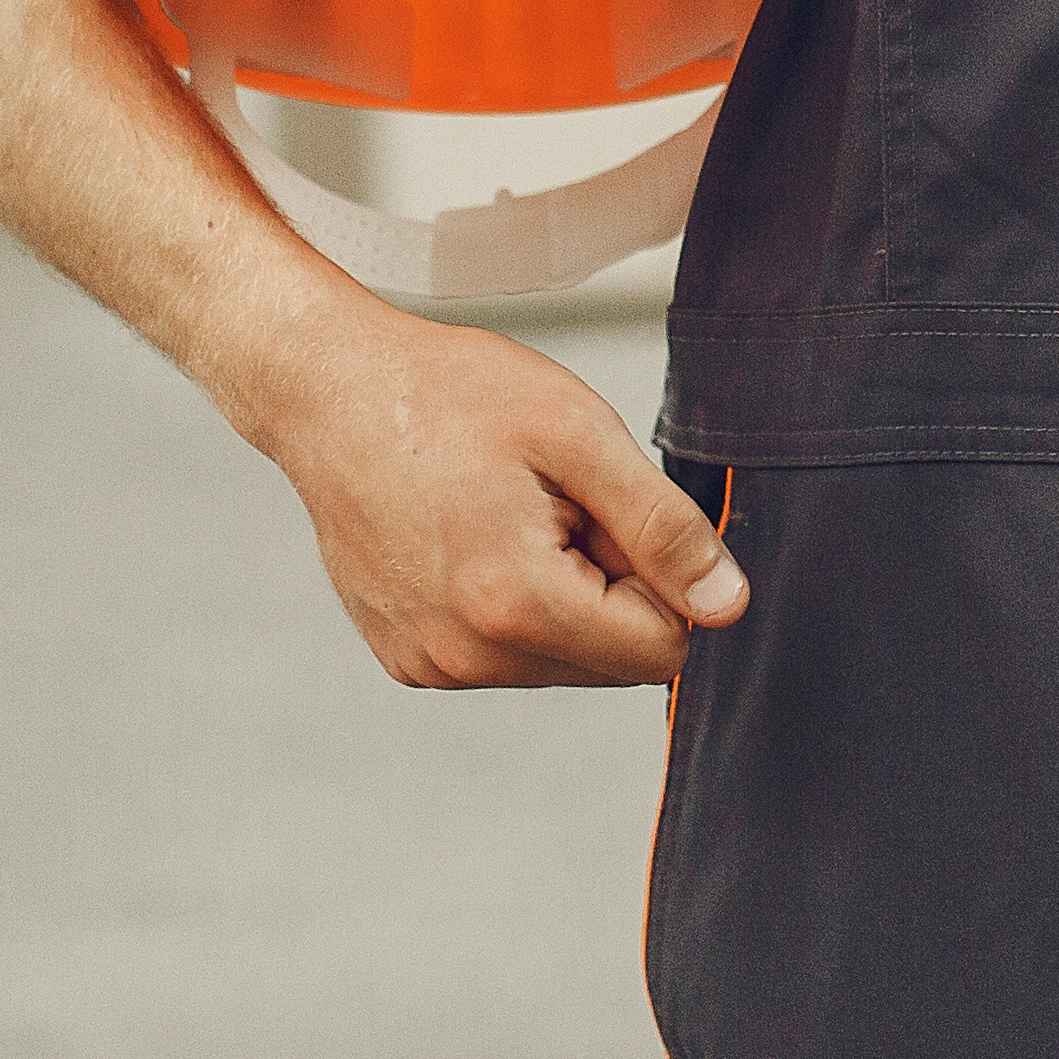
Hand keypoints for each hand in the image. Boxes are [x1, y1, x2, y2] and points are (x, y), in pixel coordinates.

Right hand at [249, 304, 747, 688]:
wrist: (330, 393)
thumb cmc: (449, 396)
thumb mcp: (579, 435)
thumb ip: (663, 529)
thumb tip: (728, 606)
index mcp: (514, 604)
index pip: (660, 648)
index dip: (662, 575)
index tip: (608, 510)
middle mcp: (466, 656)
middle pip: (612, 661)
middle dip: (610, 586)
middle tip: (555, 504)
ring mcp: (430, 665)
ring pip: (563, 661)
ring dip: (564, 596)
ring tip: (510, 514)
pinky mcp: (408, 661)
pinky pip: (506, 656)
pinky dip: (514, 605)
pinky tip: (474, 537)